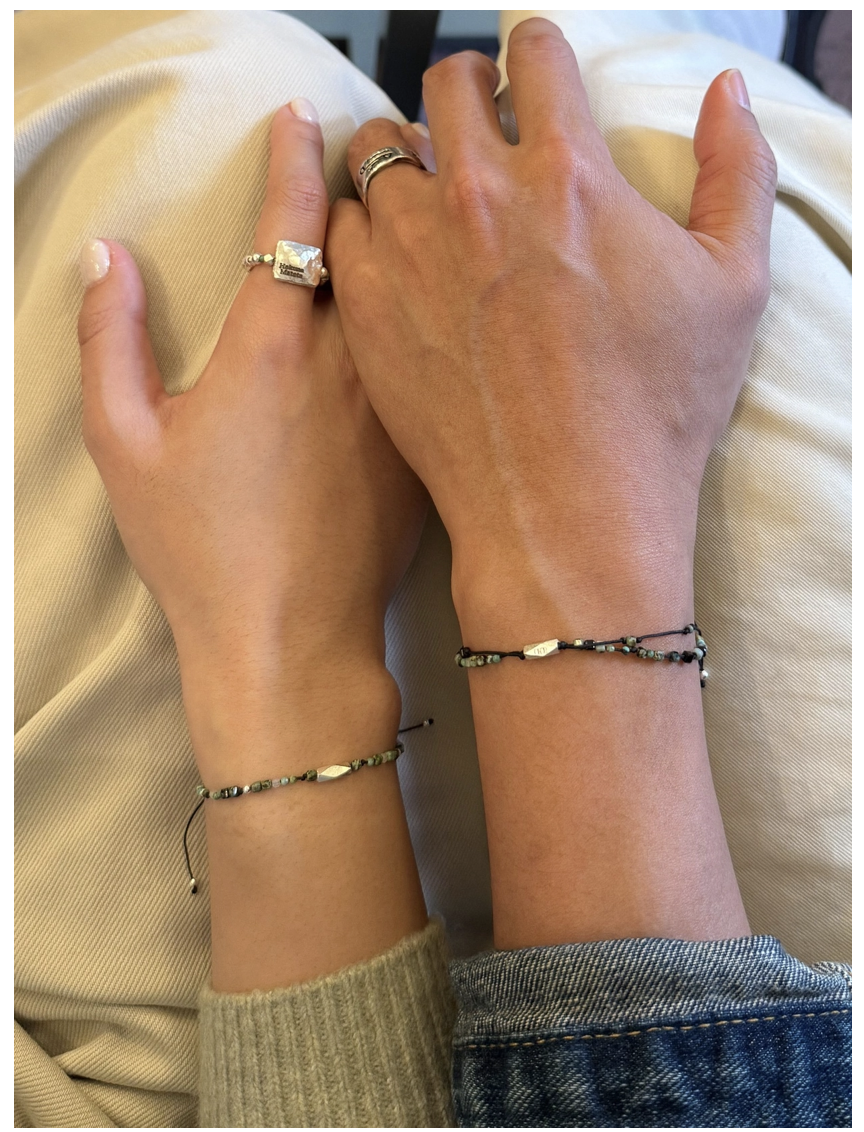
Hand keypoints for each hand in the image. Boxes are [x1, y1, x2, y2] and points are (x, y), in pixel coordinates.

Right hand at [78, 101, 427, 779]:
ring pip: (421, 294)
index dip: (296, 156)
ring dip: (412, 252)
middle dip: (373, 191)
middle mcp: (355, 362)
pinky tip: (436, 330)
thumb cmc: (203, 554)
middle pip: (378, 241)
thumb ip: (109, 339)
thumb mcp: (125, 445)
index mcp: (273, 348)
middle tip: (369, 166)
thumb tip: (108, 257)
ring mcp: (404, 405)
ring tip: (409, 232)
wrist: (293, 645)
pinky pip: (441, 361)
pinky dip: (435, 326)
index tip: (304, 117)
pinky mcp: (430, 445)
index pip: (295, 218)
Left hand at [328, 19, 776, 622]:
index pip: (533, 52)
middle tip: (480, 129)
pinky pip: (337, 226)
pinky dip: (363, 224)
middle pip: (445, 83)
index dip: (537, 57)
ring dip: (407, 154)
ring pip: (378, 148)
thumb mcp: (735, 287)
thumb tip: (724, 94)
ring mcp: (410, 250)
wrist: (566, 514)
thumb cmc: (655, 413)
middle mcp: (476, 193)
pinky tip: (393, 254)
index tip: (535, 81)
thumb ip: (738, 172)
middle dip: (467, 92)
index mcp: (567, 171)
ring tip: (429, 194)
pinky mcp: (368, 308)